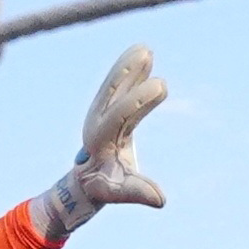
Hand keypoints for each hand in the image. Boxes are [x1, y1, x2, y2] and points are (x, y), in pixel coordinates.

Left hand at [32, 45, 168, 241]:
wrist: (86, 179)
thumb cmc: (104, 186)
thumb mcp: (118, 191)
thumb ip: (137, 192)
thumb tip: (160, 200)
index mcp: (99, 139)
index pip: (118, 115)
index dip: (138, 100)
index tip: (162, 85)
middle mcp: (97, 120)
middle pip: (112, 93)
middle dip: (128, 74)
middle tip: (147, 55)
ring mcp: (102, 111)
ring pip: (115, 84)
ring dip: (129, 66)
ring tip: (145, 49)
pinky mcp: (110, 107)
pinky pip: (120, 85)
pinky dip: (131, 69)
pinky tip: (144, 52)